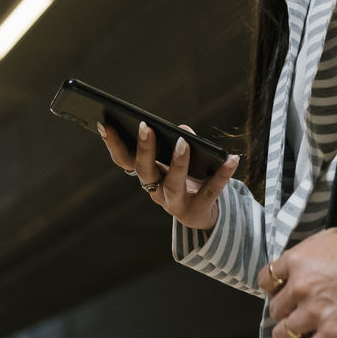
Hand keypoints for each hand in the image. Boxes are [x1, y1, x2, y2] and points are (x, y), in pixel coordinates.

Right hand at [98, 120, 238, 230]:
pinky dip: (222, 174)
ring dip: (177, 163)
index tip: (105, 123)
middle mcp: (155, 191)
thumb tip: (181, 129)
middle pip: (144, 171)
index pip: (124, 160)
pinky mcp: (198, 211)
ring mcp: (175, 204)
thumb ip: (178, 141)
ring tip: (184, 142)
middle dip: (144, 149)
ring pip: (173, 185)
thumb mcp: (179, 158)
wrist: (204, 214)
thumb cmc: (187, 179)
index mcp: (146, 175)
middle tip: (145, 126)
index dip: (113, 144)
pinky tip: (231, 158)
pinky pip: (211, 191)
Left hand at [256, 225, 336, 337]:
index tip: (279, 292)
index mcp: (298, 260)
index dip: (273, 288)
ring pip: (283, 333)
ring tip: (301, 334)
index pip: (267, 278)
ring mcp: (314, 313)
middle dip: (285, 311)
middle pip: (275, 308)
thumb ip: (316, 246)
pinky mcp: (331, 335)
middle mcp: (300, 287)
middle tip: (296, 312)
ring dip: (291, 334)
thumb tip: (314, 252)